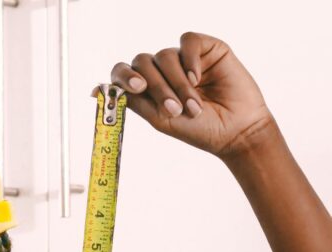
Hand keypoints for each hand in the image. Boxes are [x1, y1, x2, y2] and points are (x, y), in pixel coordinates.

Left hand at [109, 32, 275, 158]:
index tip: (136, 88)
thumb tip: (96, 89)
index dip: (124, 76)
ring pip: (165, 56)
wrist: (234, 130)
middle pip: (143, 62)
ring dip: (176, 84)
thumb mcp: (159, 119)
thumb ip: (132, 101)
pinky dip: (189, 60)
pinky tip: (197, 78)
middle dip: (155, 86)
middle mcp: (164, 72)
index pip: (125, 72)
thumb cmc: (198, 129)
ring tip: (192, 106)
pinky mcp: (206, 48)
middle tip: (172, 108)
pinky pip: (187, 41)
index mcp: (149, 89)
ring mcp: (184, 59)